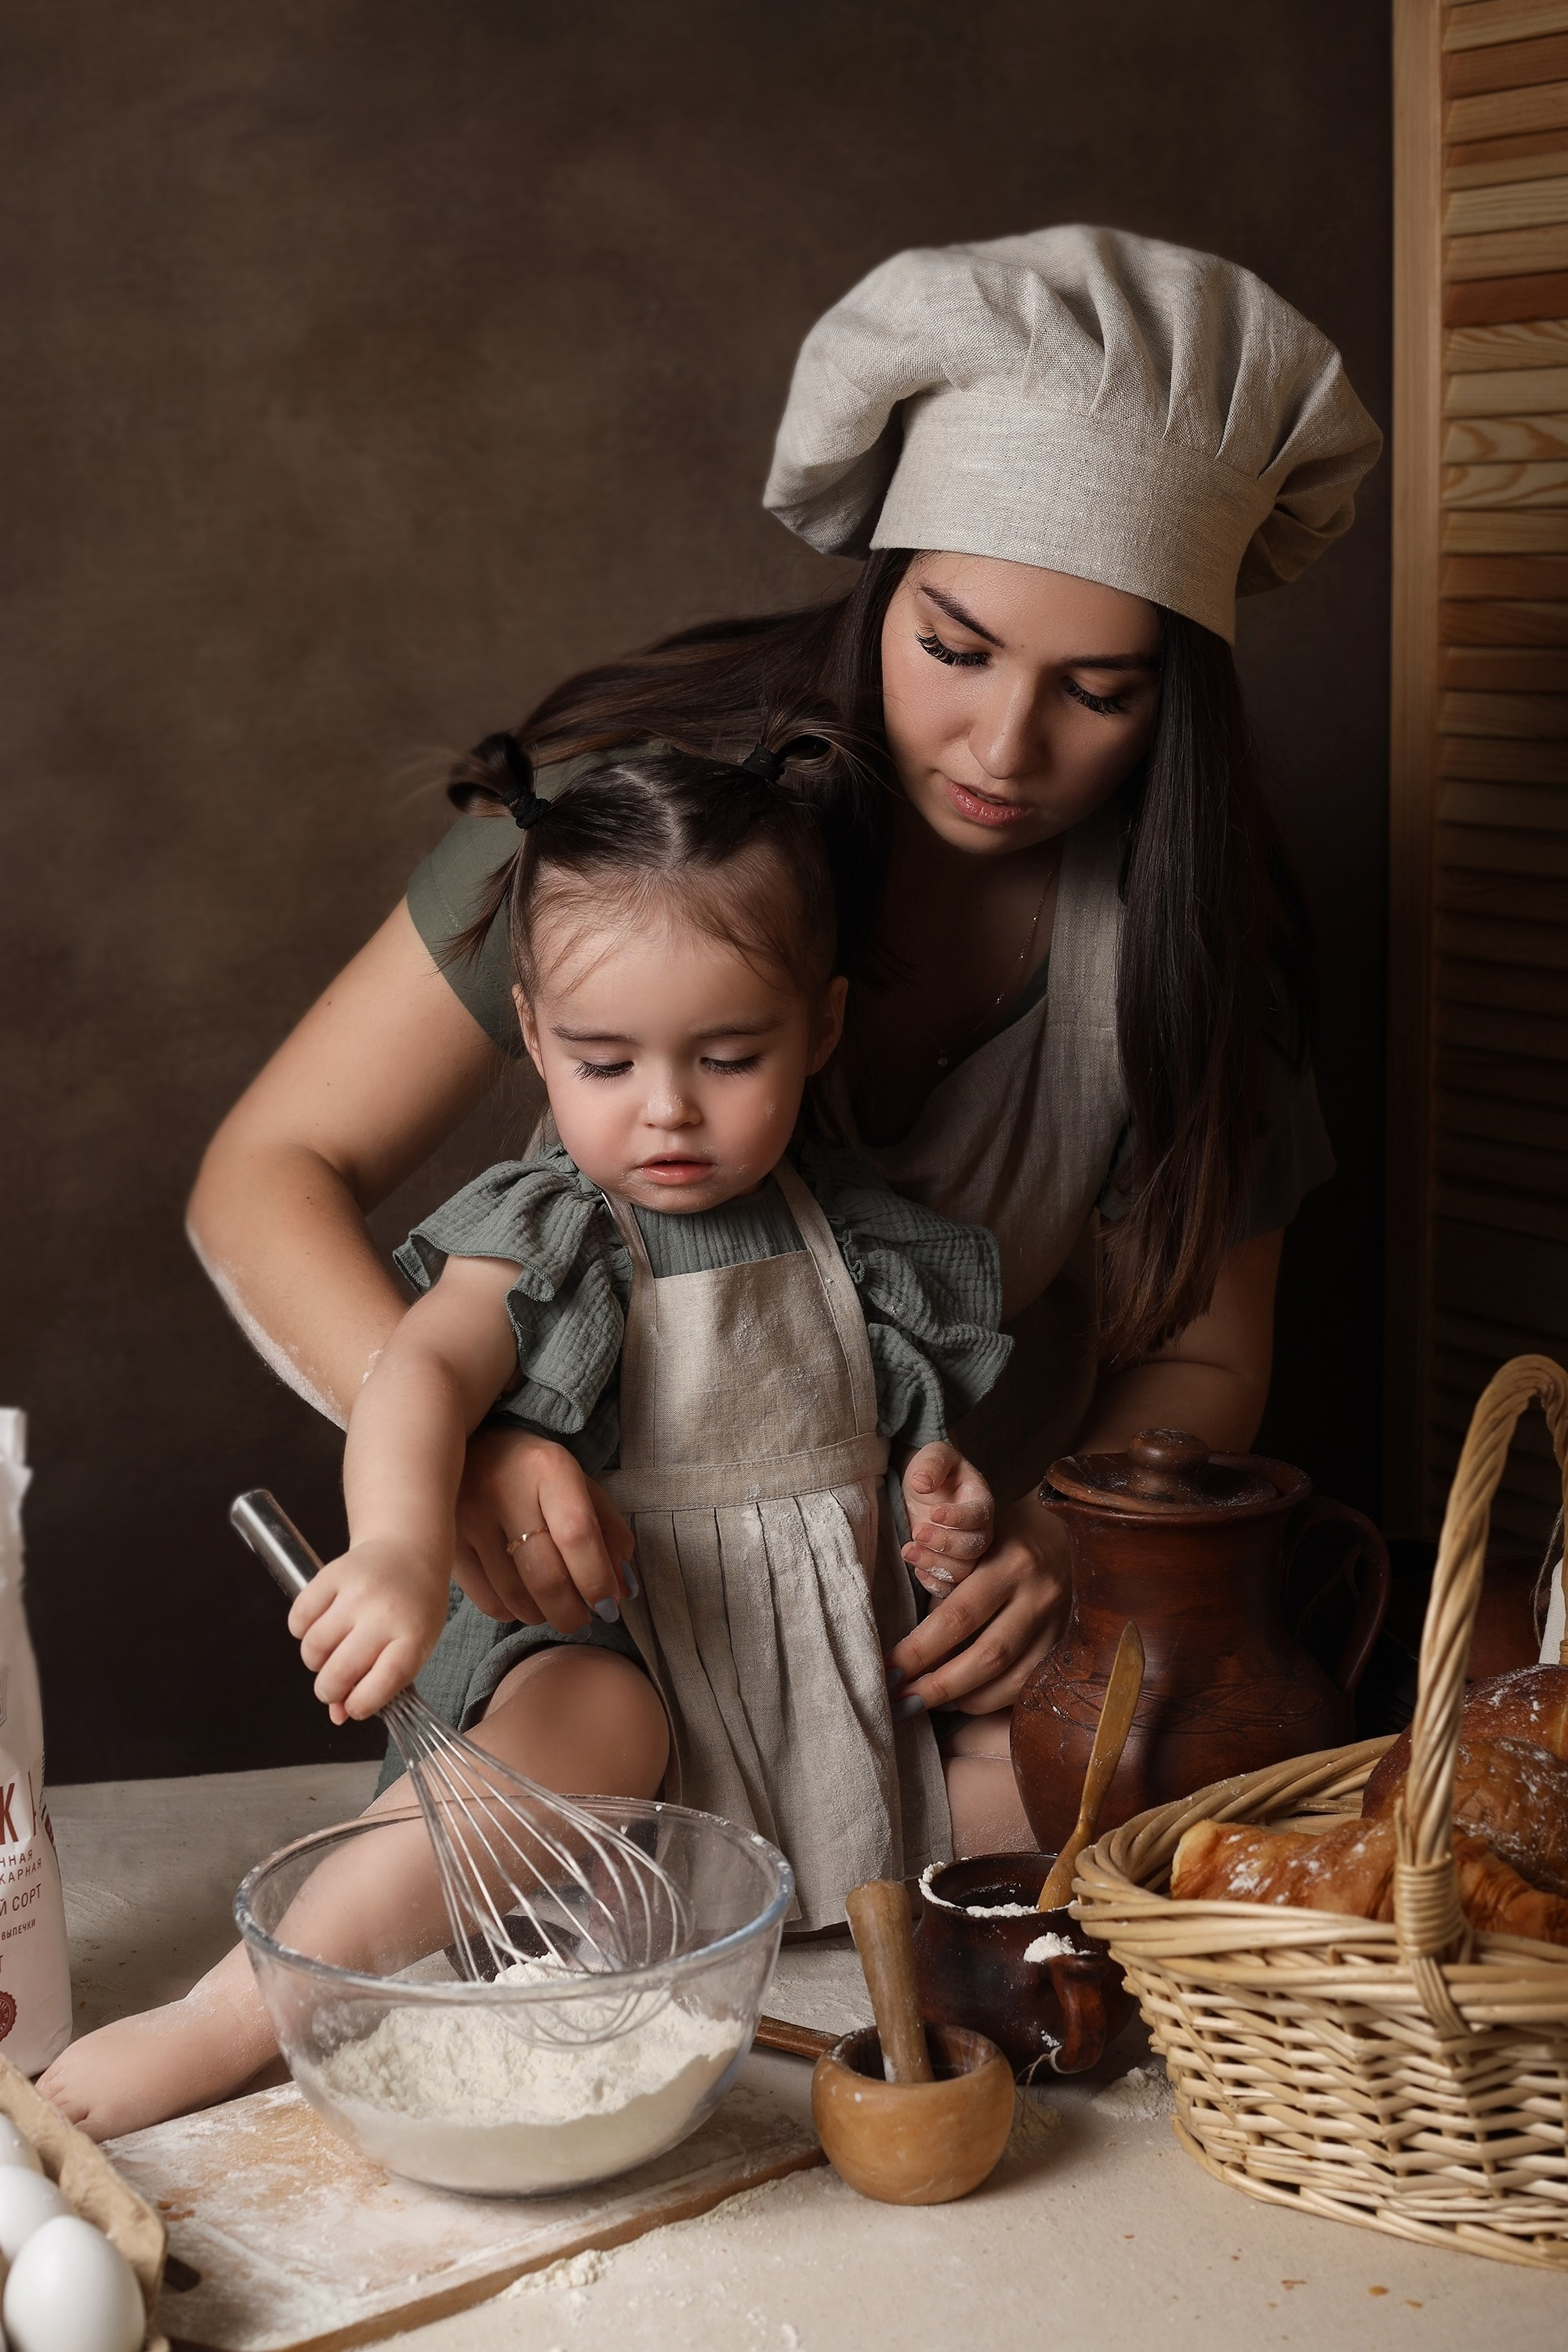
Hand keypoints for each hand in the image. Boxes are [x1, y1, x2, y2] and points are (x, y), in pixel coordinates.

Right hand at [288, 1536, 451, 1722]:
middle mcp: (385, 1613)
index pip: (382, 1683)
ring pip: (313, 1648)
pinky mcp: (331, 1574)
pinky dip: (302, 1631)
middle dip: (328, 1691)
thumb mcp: (412, 1646)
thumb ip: (380, 1683)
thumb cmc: (412, 1608)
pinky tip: (320, 1626)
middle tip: (332, 1687)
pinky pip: (298, 1618)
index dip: (360, 1705)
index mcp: (414, 1635)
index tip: (352, 1708)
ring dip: (314, 1661)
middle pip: (339, 1671)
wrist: (407, 1551)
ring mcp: (356, 1592)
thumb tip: (338, 1717)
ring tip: (329, 1653)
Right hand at [452, 1425, 633, 1635]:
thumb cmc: (534, 1473)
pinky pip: (486, 1599)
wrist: (466, 1447)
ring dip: (544, 1616)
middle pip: (546, 1574)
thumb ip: (609, 1534)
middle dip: (572, 1612)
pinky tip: (524, 1605)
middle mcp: (504, 1489)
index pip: (578, 1535)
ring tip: (556, 1612)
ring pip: (515, 1594)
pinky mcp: (446, 1541)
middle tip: (584, 1623)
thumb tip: (625, 1592)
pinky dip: (512, 1613)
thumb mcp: (579, 1486)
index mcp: (548, 1468)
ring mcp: (468, 1516)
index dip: (598, 1579)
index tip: (609, 1605)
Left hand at [886, 1491, 1070, 1716]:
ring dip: (964, 1700)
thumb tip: (906, 1649)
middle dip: (938, 1686)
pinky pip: (1030, 1685)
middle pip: (987, 1655)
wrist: (1067, 1538)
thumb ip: (947, 1586)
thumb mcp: (973, 1545)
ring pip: (1012, 1679)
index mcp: (1010, 1562)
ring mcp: (1058, 1623)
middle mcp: (1039, 1594)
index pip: (958, 1616)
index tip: (888, 1671)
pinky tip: (962, 1701)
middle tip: (901, 1703)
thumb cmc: (1004, 1537)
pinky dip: (993, 1699)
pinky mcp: (1066, 1643)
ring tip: (926, 1705)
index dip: (920, 1651)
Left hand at [900, 1442, 993, 1596]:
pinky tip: (917, 1571)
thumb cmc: (931, 1469)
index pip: (979, 1515)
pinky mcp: (951, 1567)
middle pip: (974, 1548)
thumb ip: (933, 1463)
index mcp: (980, 1501)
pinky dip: (934, 1584)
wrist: (921, 1486)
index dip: (959, 1517)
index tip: (934, 1512)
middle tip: (918, 1533)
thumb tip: (922, 1482)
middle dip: (945, 1544)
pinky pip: (951, 1587)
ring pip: (963, 1570)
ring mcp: (965, 1552)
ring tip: (908, 1551)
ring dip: (935, 1564)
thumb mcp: (934, 1455)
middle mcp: (978, 1530)